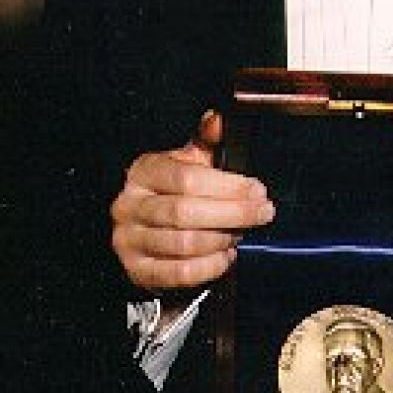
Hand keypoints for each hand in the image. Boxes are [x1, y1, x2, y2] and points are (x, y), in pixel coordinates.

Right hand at [110, 111, 273, 290]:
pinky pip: (181, 273)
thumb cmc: (172, 191)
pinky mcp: (138, 271)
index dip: (228, 185)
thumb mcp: (186, 161)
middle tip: (262, 213)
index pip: (187, 178)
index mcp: (144, 172)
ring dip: (222, 240)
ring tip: (240, 233)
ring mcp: (129, 240)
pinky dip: (210, 266)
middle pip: (185, 212)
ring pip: (184, 244)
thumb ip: (205, 141)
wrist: (143, 229)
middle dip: (233, 213)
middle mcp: (130, 206)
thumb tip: (218, 120)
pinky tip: (225, 255)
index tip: (257, 190)